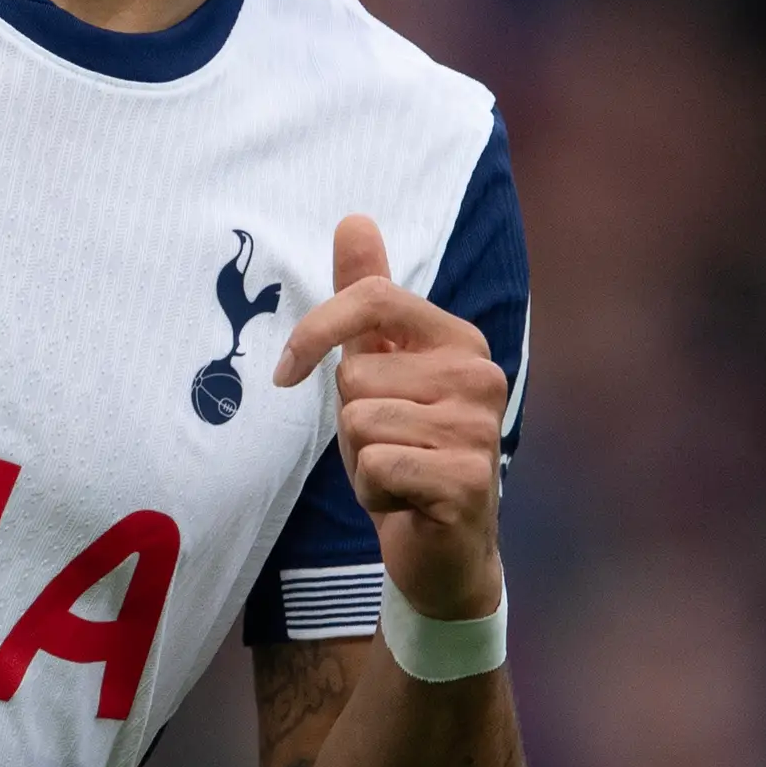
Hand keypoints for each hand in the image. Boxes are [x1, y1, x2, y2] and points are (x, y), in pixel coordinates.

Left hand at [272, 213, 509, 622]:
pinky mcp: (467, 480)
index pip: (370, 297)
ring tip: (397, 473)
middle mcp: (479, 374)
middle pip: (353, 374)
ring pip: (360, 423)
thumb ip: (366, 295)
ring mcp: (479, 428)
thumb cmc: (404, 449)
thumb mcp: (376, 367)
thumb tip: (354, 219)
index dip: (314, 333)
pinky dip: (374, 492)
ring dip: (360, 462)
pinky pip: (375, 466)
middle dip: (349, 421)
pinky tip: (406, 501)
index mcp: (458, 339)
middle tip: (385, 446)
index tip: (286, 371)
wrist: (442, 547)